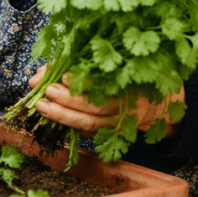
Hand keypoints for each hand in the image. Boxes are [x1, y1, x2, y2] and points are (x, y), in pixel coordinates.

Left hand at [28, 66, 184, 139]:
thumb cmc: (127, 74)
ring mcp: (118, 123)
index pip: (105, 81)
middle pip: (95, 107)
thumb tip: (41, 73)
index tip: (64, 75)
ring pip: (90, 124)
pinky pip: (88, 132)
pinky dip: (68, 126)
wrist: (156, 103)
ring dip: (63, 116)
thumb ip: (76, 63)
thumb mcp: (110, 62)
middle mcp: (126, 105)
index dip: (84, 80)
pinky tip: (51, 119)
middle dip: (68, 100)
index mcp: (130, 81)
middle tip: (47, 91)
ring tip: (42, 107)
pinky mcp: (111, 134)